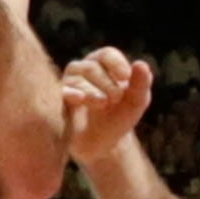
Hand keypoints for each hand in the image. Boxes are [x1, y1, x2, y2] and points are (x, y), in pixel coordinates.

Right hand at [60, 47, 154, 167]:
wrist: (102, 144)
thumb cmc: (119, 117)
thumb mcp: (136, 102)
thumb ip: (141, 83)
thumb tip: (140, 64)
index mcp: (102, 65)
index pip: (107, 55)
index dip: (116, 64)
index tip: (125, 78)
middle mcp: (82, 70)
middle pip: (91, 67)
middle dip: (106, 82)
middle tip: (117, 98)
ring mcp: (68, 85)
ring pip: (77, 80)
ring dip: (93, 91)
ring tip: (103, 104)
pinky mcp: (58, 101)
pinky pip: (62, 93)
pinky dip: (72, 94)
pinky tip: (81, 98)